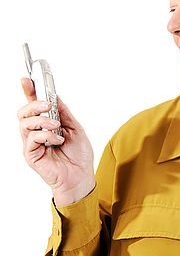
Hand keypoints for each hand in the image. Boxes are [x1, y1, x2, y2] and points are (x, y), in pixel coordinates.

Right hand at [18, 78, 95, 206]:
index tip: (27, 78)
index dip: (29, 91)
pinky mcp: (30, 155)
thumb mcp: (75, 127)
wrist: (81, 176)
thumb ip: (63, 112)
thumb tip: (54, 96)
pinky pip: (31, 138)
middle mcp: (36, 133)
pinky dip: (46, 135)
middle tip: (49, 105)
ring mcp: (32, 144)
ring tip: (57, 127)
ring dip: (42, 120)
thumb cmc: (78, 155)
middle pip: (23, 112)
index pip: (33, 105)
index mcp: (46, 124)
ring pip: (24, 122)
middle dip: (34, 103)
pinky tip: (57, 141)